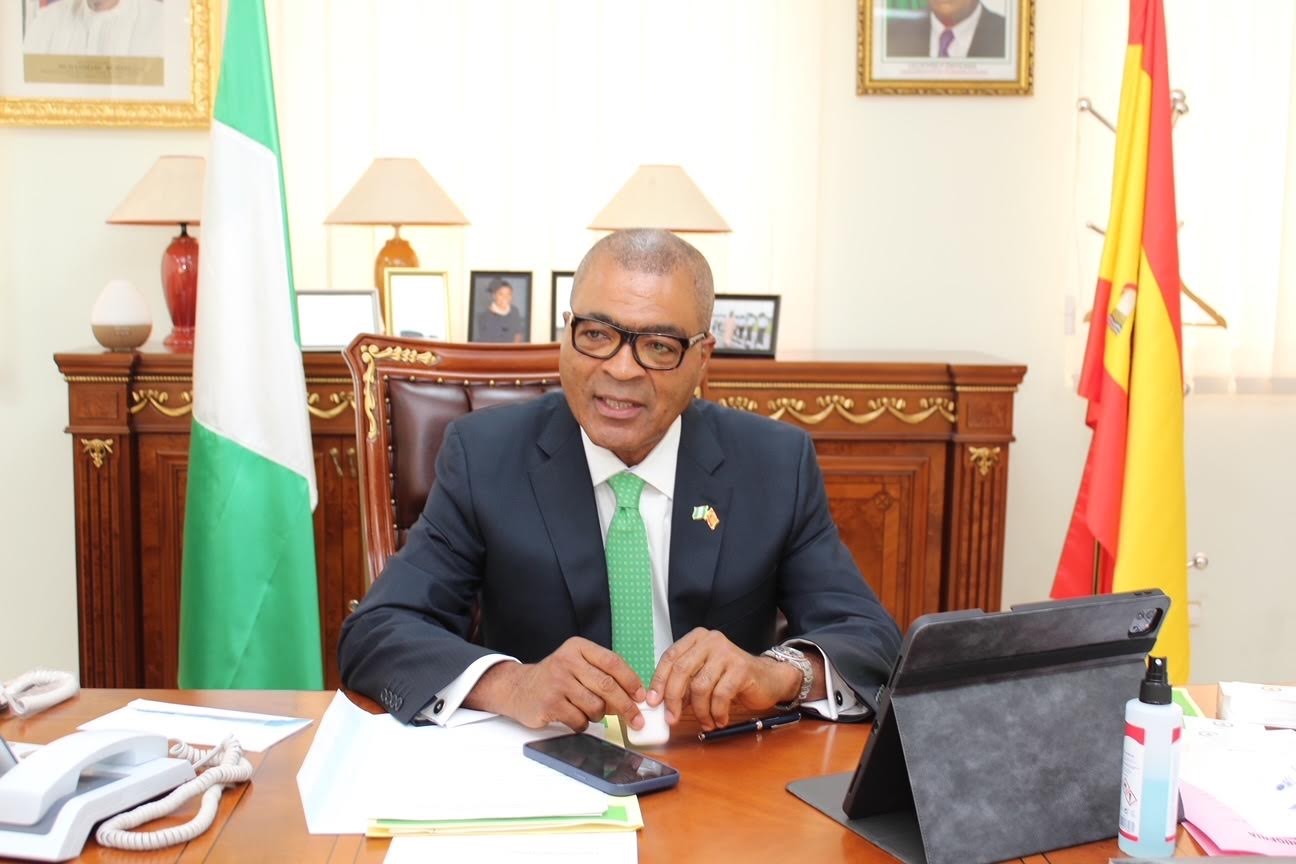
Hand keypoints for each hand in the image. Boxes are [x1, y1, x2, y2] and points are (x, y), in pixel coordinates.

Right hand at [466, 637, 645, 732]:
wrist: (519, 688)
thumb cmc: (555, 678)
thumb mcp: (577, 664)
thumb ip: (602, 673)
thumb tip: (634, 696)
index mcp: (578, 648)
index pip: (613, 662)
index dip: (631, 681)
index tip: (641, 696)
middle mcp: (567, 661)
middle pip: (607, 686)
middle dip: (626, 706)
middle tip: (636, 719)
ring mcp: (557, 682)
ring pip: (595, 706)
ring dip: (599, 715)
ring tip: (589, 711)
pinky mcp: (550, 704)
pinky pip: (580, 720)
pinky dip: (583, 724)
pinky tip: (574, 717)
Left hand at [647, 628, 801, 730]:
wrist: (768, 679)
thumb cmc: (732, 679)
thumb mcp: (704, 676)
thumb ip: (684, 683)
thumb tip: (660, 703)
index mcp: (697, 639)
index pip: (670, 657)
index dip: (659, 681)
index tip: (653, 701)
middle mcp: (710, 641)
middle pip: (681, 670)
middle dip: (673, 699)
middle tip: (672, 719)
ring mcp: (726, 652)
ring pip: (699, 686)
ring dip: (699, 711)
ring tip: (705, 722)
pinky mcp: (741, 668)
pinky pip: (720, 695)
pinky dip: (716, 713)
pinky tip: (719, 720)